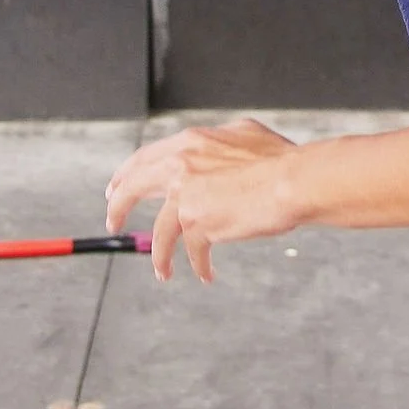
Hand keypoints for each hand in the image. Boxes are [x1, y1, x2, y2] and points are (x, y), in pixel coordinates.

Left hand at [105, 118, 299, 283]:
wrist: (294, 181)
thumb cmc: (282, 160)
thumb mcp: (246, 135)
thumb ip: (224, 142)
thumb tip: (222, 145)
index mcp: (192, 142)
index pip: (147, 157)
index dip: (129, 173)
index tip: (119, 185)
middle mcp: (182, 165)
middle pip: (135, 187)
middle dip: (119, 206)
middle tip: (113, 221)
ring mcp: (186, 194)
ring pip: (160, 232)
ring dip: (159, 255)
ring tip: (163, 271)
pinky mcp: (197, 223)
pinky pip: (192, 251)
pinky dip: (198, 265)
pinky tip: (205, 273)